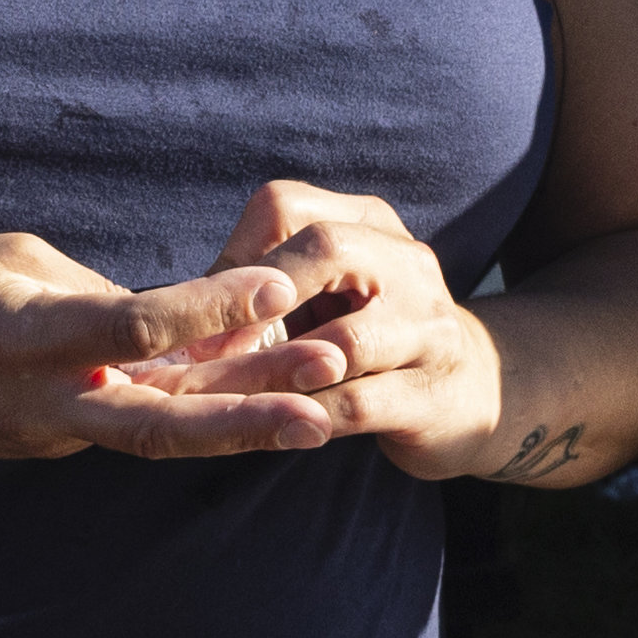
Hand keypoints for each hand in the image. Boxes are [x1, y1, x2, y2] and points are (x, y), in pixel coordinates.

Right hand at [0, 231, 325, 462]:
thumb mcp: (10, 260)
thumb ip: (93, 289)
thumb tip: (167, 313)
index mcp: (22, 340)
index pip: (131, 327)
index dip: (208, 306)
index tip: (278, 280)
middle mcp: (42, 403)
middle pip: (161, 419)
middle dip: (249, 408)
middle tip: (330, 388)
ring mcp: (50, 435)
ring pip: (158, 433)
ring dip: (237, 420)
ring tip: (320, 403)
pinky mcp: (54, 444)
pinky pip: (134, 426)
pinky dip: (193, 412)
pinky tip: (256, 393)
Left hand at [144, 180, 520, 477]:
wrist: (476, 390)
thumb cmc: (371, 340)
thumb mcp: (325, 298)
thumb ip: (260, 294)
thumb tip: (161, 311)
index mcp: (368, 226)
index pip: (285, 207)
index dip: (231, 259)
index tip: (195, 314)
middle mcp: (406, 263)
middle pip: (324, 246)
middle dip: (259, 295)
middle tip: (207, 348)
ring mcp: (429, 328)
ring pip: (344, 340)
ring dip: (277, 370)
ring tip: (229, 398)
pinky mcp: (435, 395)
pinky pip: (361, 402)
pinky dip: (311, 416)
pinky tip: (278, 430)